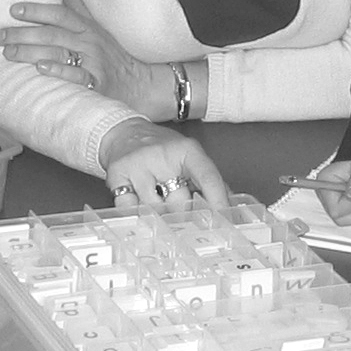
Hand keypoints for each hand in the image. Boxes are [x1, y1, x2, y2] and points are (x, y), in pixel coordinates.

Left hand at [0, 0, 189, 118]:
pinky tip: (40, 68)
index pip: (60, 14)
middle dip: (22, 33)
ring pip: (58, 52)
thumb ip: (77, 15)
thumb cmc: (112, 57)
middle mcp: (90, 43)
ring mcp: (94, 63)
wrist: (141, 84)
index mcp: (88, 28)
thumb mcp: (97, 32)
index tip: (13, 9)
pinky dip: (58, 71)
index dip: (37, 10)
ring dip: (30, 51)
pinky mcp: (97, 84)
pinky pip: (76, 75)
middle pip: (52, 33)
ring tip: (7, 52)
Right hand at [100, 118, 229, 209]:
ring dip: (158, 212)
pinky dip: (136, 213)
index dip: (218, 199)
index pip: (207, 176)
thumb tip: (232, 205)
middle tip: (181, 213)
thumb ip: (210, 181)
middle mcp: (163, 155)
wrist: (125, 133)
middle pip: (180, 200)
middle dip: (181, 211)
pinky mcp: (118, 175)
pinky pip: (129, 208)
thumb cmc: (162, 149)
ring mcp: (139, 165)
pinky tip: (138, 205)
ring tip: (156, 201)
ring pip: (154, 208)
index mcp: (187, 150)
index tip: (224, 218)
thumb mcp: (189, 157)